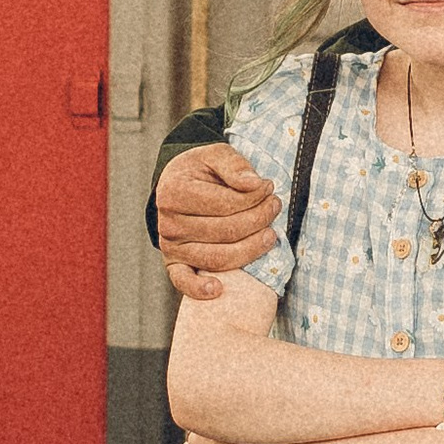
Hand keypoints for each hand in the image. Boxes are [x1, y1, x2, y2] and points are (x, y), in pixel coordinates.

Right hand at [156, 142, 281, 300]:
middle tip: (275, 206)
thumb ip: (235, 165)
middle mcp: (168, 222)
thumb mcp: (216, 154)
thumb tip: (256, 184)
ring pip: (218, 258)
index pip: (226, 203)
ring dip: (251, 250)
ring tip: (270, 235)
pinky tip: (218, 289)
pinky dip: (199, 289)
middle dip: (258, 219)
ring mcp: (170, 246)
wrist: (178, 183)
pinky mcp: (174, 263)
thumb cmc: (201, 170)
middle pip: (226, 232)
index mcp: (174, 192)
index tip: (269, 187)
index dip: (255, 197)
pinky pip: (184, 282)